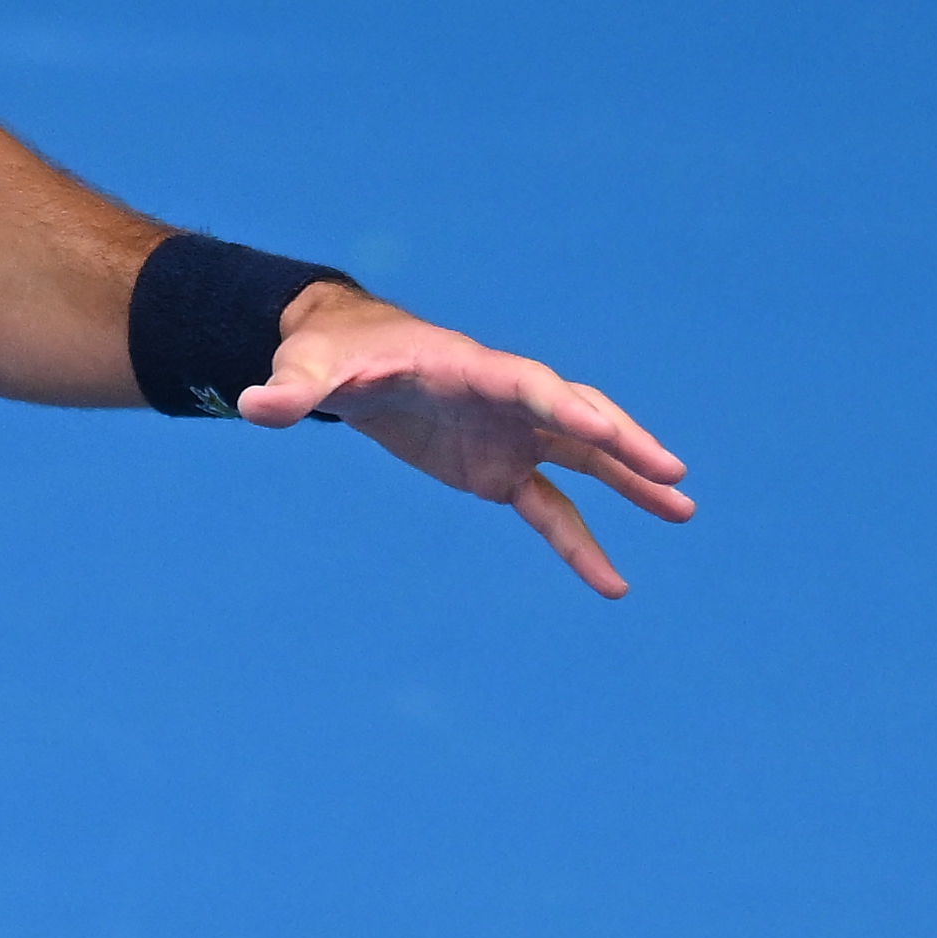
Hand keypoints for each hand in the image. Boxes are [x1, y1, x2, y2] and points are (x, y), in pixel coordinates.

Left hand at [237, 285, 694, 597]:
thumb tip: (252, 407)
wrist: (342, 357)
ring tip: (684, 511)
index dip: (562, 404)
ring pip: (581, 457)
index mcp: (466, 366)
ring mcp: (507, 433)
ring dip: (629, 482)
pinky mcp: (498, 468)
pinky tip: (612, 583)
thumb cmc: (328, 354)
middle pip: (572, 415)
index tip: (605, 428)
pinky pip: (550, 508)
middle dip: (621, 441)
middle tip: (673, 475)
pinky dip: (579, 544)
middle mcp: (501, 397)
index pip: (525, 383)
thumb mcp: (307, 369)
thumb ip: (290, 390)